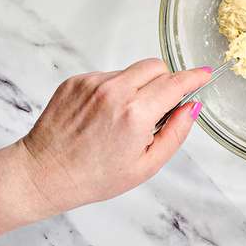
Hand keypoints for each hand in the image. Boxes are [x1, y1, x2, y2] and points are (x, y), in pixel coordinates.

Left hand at [14, 59, 210, 215]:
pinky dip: (114, 90)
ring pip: (132, 71)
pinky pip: (109, 75)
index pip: (176, 82)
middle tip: (155, 109)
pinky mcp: (76, 81)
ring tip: (121, 118)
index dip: (195, 77)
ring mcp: (93, 83)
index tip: (205, 74)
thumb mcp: (145, 167)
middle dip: (165, 82)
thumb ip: (175, 134)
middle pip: (157, 67)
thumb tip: (191, 107)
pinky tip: (101, 115)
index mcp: (135, 114)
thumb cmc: (91, 178)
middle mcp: (115, 92)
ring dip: (137, 87)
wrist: (41, 174)